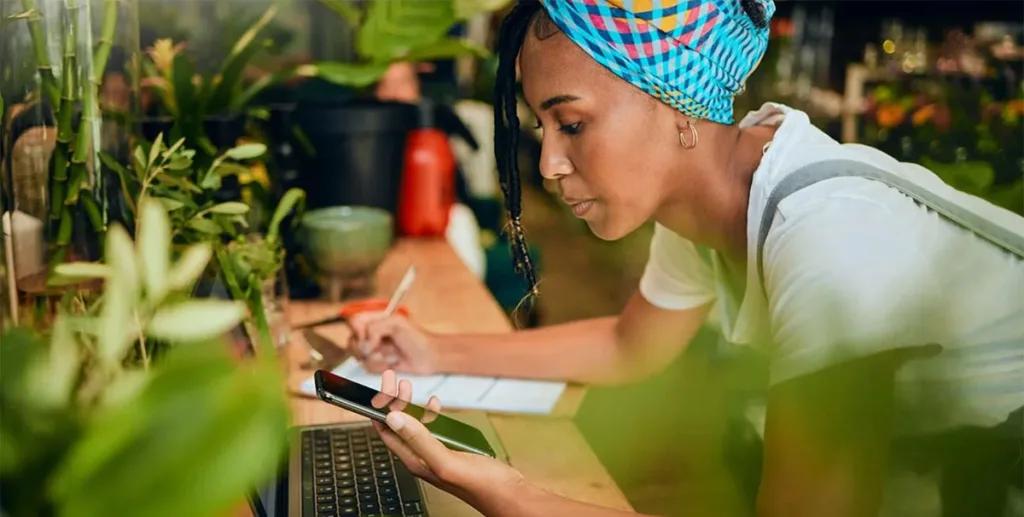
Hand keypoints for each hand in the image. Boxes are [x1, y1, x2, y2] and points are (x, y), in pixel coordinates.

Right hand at [348, 312, 438, 374]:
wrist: (430, 357)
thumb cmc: (418, 338)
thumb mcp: (397, 324)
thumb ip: (376, 328)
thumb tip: (364, 344)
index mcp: (376, 319)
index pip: (353, 321)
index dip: (357, 330)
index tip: (367, 337)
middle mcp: (372, 334)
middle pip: (351, 340)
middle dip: (366, 348)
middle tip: (379, 348)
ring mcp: (374, 349)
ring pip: (359, 356)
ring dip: (376, 359)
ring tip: (391, 356)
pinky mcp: (377, 364)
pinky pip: (368, 368)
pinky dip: (381, 367)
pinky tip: (393, 363)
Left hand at [372, 370, 527, 514]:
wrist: (509, 494)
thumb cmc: (482, 485)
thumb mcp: (446, 460)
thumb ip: (420, 440)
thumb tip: (393, 419)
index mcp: (415, 461)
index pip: (387, 432)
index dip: (379, 409)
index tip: (380, 389)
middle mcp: (422, 456)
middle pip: (398, 425)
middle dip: (392, 401)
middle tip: (392, 378)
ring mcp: (436, 452)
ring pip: (414, 424)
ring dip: (408, 404)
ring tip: (407, 386)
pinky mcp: (451, 448)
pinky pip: (434, 428)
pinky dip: (431, 413)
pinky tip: (435, 404)